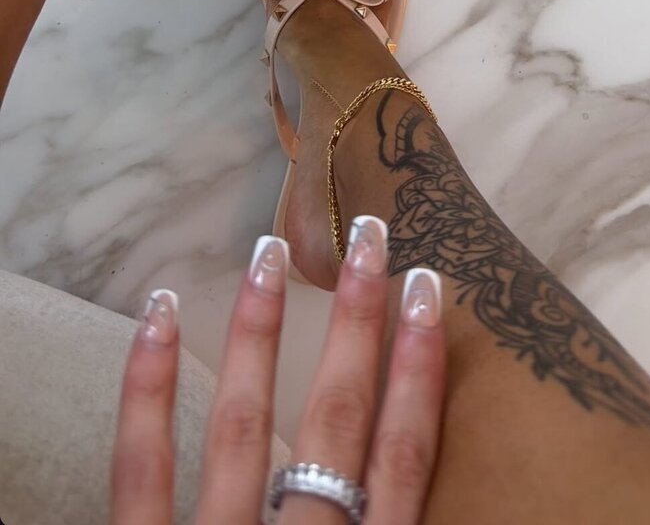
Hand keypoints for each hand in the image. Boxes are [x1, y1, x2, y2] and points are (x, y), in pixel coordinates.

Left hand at [111, 215, 444, 523]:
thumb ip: (382, 520)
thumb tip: (394, 475)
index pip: (401, 461)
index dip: (417, 372)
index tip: (426, 291)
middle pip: (336, 423)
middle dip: (356, 324)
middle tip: (369, 234)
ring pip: (242, 429)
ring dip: (258, 332)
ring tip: (271, 248)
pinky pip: (142, 468)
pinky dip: (148, 389)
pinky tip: (160, 313)